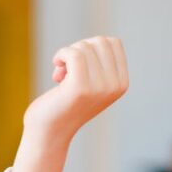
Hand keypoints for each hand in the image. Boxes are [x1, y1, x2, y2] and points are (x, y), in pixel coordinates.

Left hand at [7, 37, 127, 171]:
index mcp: (122, 83)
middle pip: (99, 41)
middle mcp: (115, 86)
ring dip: (67, 55)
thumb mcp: (91, 82)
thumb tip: (102, 40)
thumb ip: (100, 63)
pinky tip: (56, 69)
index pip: (113, 43)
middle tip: (67, 69)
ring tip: (61, 74)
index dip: (91, 46)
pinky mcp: (80, 88)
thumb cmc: (66, 103)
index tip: (79, 64)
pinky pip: (73, 54)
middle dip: (79, 48)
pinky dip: (61, 55)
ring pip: (84, 47)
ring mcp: (100, 87)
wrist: (50, 131)